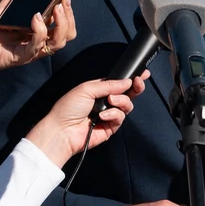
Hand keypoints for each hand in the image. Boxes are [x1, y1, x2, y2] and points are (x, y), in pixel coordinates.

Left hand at [0, 0, 77, 77]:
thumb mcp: (5, 7)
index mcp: (41, 30)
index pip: (65, 21)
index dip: (70, 6)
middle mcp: (41, 40)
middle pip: (68, 32)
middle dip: (69, 15)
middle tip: (63, 0)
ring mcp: (34, 50)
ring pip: (60, 41)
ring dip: (61, 24)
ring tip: (55, 8)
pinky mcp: (22, 56)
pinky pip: (37, 46)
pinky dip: (40, 31)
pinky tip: (35, 19)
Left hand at [25, 73, 146, 167]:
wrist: (62, 131)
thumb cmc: (68, 108)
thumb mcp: (87, 88)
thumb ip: (109, 84)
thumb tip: (127, 81)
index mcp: (99, 90)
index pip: (119, 83)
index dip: (130, 79)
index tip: (143, 74)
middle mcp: (106, 102)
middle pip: (127, 93)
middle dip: (135, 87)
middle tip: (137, 83)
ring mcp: (109, 114)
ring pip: (127, 105)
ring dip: (121, 101)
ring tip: (111, 101)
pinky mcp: (111, 127)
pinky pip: (120, 117)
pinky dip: (114, 115)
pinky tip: (103, 116)